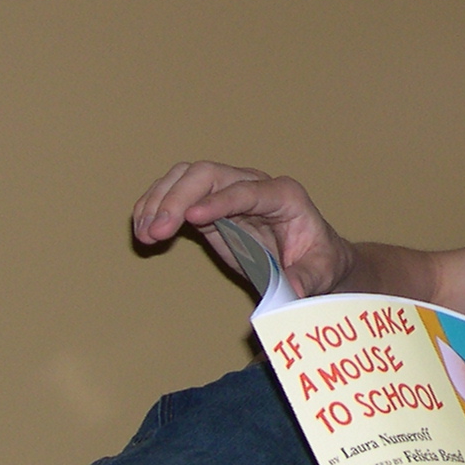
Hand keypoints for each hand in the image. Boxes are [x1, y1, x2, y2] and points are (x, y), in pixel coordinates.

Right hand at [132, 162, 356, 296]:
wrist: (311, 256)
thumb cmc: (317, 259)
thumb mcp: (320, 272)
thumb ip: (306, 278)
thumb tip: (291, 290)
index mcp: (283, 195)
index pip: (246, 190)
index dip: (219, 201)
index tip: (192, 217)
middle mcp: (253, 184)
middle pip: (208, 174)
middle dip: (178, 198)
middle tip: (156, 231)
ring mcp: (228, 190)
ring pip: (186, 177)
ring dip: (160, 200)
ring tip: (145, 233)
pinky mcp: (209, 205)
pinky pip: (177, 194)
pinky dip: (156, 207)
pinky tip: (144, 229)